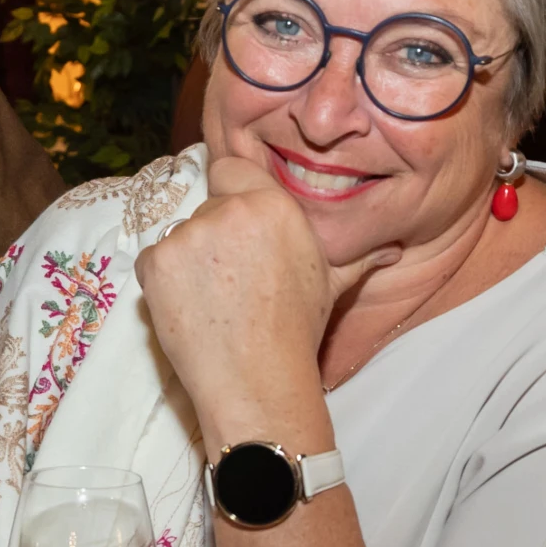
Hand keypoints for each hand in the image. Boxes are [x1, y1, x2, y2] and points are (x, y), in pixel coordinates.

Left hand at [136, 156, 373, 441]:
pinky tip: (191, 307)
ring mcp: (186, 237)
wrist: (257, 379)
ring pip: (179, 235)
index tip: (236, 225)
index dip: (231, 193)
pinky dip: (164, 281)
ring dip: (190, 259)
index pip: (230, 167)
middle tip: (233, 278)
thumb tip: (393, 250)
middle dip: (216, 237)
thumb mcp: (332, 285)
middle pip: (207, 208)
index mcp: (270, 204)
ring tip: (215, 299)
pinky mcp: (156, 264)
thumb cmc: (297, 330)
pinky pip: (153, 261)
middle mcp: (227, 211)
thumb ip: (358, 258)